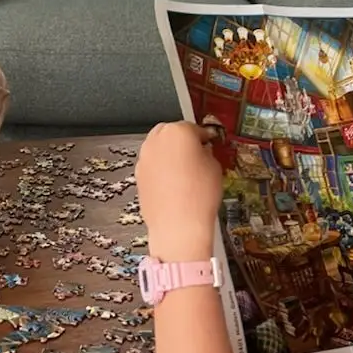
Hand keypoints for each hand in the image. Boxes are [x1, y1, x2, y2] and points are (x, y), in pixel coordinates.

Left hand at [136, 122, 222, 260]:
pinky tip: (173, 182)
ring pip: (158, 147)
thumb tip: (202, 151)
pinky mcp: (138, 174)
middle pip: (170, 132)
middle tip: (195, 153)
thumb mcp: (214, 167)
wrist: (178, 226)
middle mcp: (156, 141)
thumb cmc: (199, 196)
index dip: (203, 136)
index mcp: (178, 132)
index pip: (193, 127)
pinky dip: (161, 167)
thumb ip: (206, 152)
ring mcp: (144, 158)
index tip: (209, 142)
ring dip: (169, 152)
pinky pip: (152, 164)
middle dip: (182, 139)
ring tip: (185, 169)